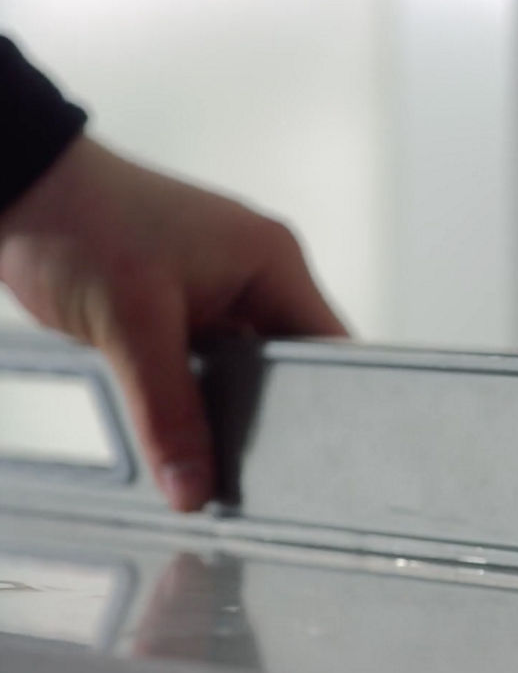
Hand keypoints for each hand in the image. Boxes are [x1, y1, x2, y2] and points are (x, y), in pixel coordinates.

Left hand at [0, 135, 346, 511]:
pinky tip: (182, 419)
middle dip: (276, 413)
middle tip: (258, 468)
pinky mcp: (188, 300)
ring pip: (248, 367)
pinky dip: (199, 390)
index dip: (331, 402)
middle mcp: (260, 272)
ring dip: (230, 403)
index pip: (332, 345)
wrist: (18, 184)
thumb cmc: (78, 222)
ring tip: (216, 447)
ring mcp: (224, 286)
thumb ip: (168, 412)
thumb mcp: (130, 327)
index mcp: (274, 261)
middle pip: (292, 363)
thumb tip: (193, 489)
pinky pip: (212, 360)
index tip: (316, 457)